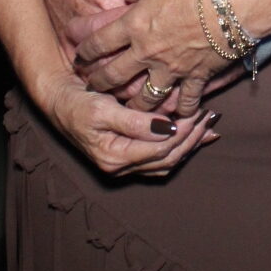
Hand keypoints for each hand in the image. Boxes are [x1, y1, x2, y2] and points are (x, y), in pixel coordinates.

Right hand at [39, 72, 216, 179]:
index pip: (159, 149)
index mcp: (114, 157)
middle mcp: (121, 167)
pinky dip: (179, 147)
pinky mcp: (129, 156)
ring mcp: (125, 165)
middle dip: (192, 138)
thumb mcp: (102, 108)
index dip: (183, 132)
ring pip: (167, 161)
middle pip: (167, 158)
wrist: (59, 103)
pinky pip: (160, 158)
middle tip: (210, 116)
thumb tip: (167, 127)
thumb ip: (135, 121)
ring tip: (208, 125)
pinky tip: (194, 136)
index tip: (198, 111)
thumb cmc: (77, 103)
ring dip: (190, 144)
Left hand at [72, 0, 234, 116]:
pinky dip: (180, 111)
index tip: (79, 57)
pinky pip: (185, 101)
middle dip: (99, 83)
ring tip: (128, 110)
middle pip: (114, 75)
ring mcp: (172, 69)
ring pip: (145, 97)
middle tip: (91, 88)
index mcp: (134, 25)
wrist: (232, 4)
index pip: (100, 41)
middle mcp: (147, 52)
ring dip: (134, 105)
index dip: (86, 51)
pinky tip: (176, 117)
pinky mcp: (196, 77)